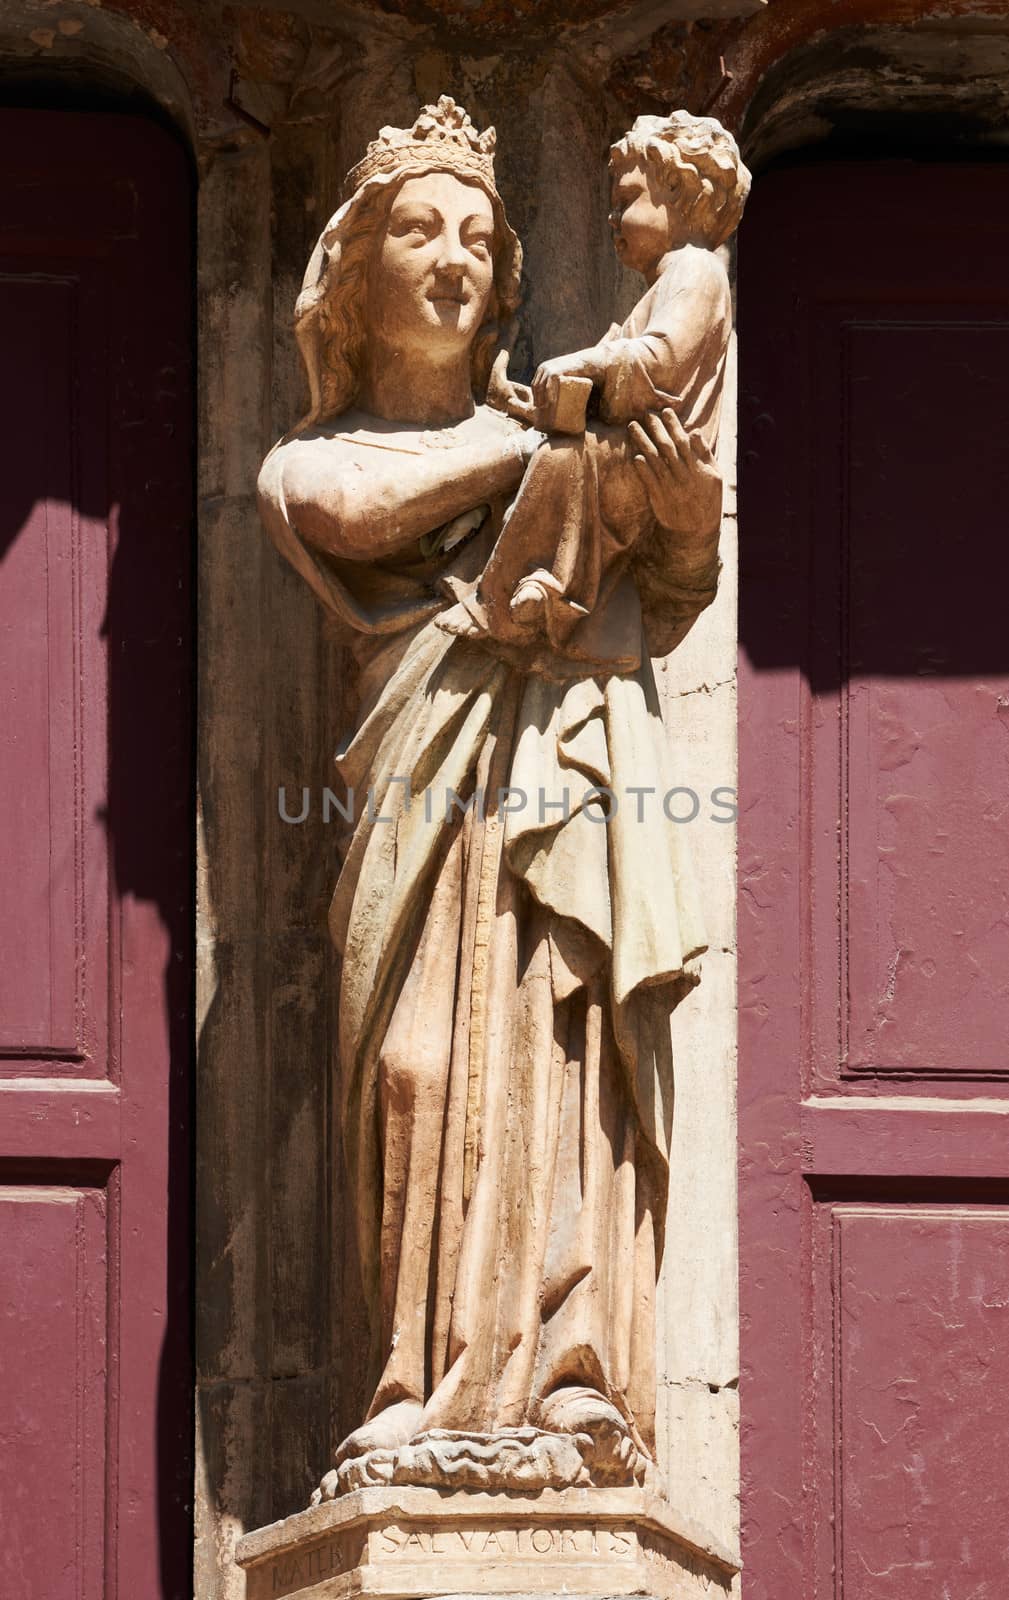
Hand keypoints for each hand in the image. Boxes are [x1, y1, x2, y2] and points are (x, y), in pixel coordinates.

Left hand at [531, 348, 602, 412]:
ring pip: (540, 387)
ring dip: (541, 398)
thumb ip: (554, 379)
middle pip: (535, 386)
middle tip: (539, 408)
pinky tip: (551, 402)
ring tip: (544, 407)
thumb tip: (550, 393)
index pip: (534, 383)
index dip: (535, 394)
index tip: (537, 403)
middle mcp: (543, 367)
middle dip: (536, 398)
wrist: (583, 361)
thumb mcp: (560, 372)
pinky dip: (548, 396)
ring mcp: (549, 369)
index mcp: (543, 368)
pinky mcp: (555, 372)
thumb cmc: (573, 369)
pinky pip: (548, 387)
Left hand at [629, 408, 722, 536]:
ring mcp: (670, 488)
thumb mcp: (715, 477)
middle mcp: (683, 476)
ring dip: (643, 442)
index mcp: (698, 469)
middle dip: (656, 429)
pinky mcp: (658, 499)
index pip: (684, 442)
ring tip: (633, 427)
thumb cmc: (707, 500)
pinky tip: (635, 455)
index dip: (674, 425)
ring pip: (655, 460)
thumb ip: (705, 454)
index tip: (666, 411)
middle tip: (646, 414)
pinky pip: (649, 481)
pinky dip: (642, 468)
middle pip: (667, 447)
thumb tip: (694, 432)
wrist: (696, 531)